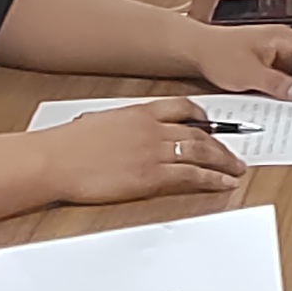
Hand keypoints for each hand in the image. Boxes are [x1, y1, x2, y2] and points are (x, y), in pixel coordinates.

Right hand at [37, 99, 246, 205]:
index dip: (202, 116)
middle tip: (235, 153)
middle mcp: (152, 128)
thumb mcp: (99, 124)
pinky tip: (224, 183)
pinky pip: (192, 175)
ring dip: (224, 161)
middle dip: (221, 143)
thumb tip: (125, 134)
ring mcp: (154, 151)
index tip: (212, 123)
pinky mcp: (151, 176)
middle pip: (198, 132)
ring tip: (237, 170)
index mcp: (139, 112)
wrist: (54, 159)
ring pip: (201, 152)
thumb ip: (121, 127)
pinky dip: (213, 179)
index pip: (182, 107)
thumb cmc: (66, 145)